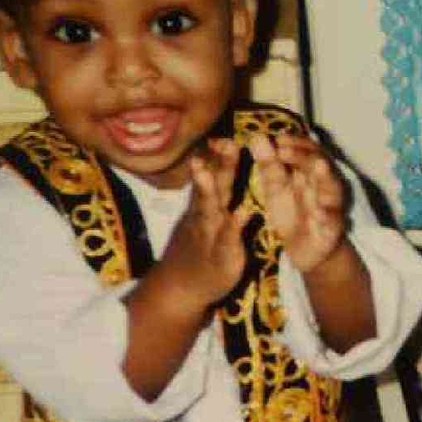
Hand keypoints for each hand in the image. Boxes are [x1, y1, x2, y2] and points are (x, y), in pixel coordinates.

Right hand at [160, 138, 248, 308]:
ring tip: (207, 172)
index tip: (224, 134)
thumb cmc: (195, 250)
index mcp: (206, 205)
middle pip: (212, 185)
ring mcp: (209, 234)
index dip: (219, 155)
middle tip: (225, 141)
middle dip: (219, 164)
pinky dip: (234, 227)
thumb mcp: (200, 218)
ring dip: (208, 190)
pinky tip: (244, 214)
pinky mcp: (219, 255)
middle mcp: (205, 215)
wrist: (178, 288)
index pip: (213, 175)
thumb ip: (209, 194)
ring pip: (210, 209)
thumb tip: (213, 166)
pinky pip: (227, 239)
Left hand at [249, 133, 346, 273]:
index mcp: (309, 171)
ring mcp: (331, 204)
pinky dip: (328, 215)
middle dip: (303, 155)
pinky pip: (333, 219)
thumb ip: (269, 166)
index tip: (277, 138)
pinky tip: (319, 213)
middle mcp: (324, 183)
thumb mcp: (275, 189)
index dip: (294, 142)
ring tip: (319, 166)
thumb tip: (256, 137)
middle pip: (319, 162)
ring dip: (325, 177)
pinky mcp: (333, 227)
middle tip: (284, 150)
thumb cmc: (292, 213)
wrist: (305, 249)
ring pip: (332, 187)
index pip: (306, 149)